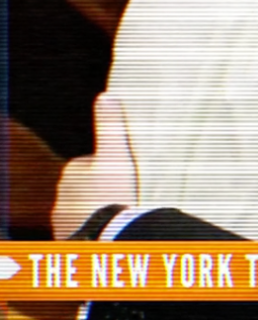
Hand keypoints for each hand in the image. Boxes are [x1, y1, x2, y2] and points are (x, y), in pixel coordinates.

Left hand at [52, 94, 136, 238]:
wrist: (107, 232)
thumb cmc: (113, 191)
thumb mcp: (117, 153)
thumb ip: (110, 125)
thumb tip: (106, 96)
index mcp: (72, 171)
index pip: (92, 164)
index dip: (111, 169)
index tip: (124, 176)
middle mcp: (62, 192)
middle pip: (88, 185)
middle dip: (102, 187)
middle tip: (123, 194)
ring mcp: (63, 214)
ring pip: (84, 204)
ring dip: (97, 206)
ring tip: (117, 212)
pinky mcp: (68, 233)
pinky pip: (81, 224)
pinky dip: (93, 224)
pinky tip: (107, 226)